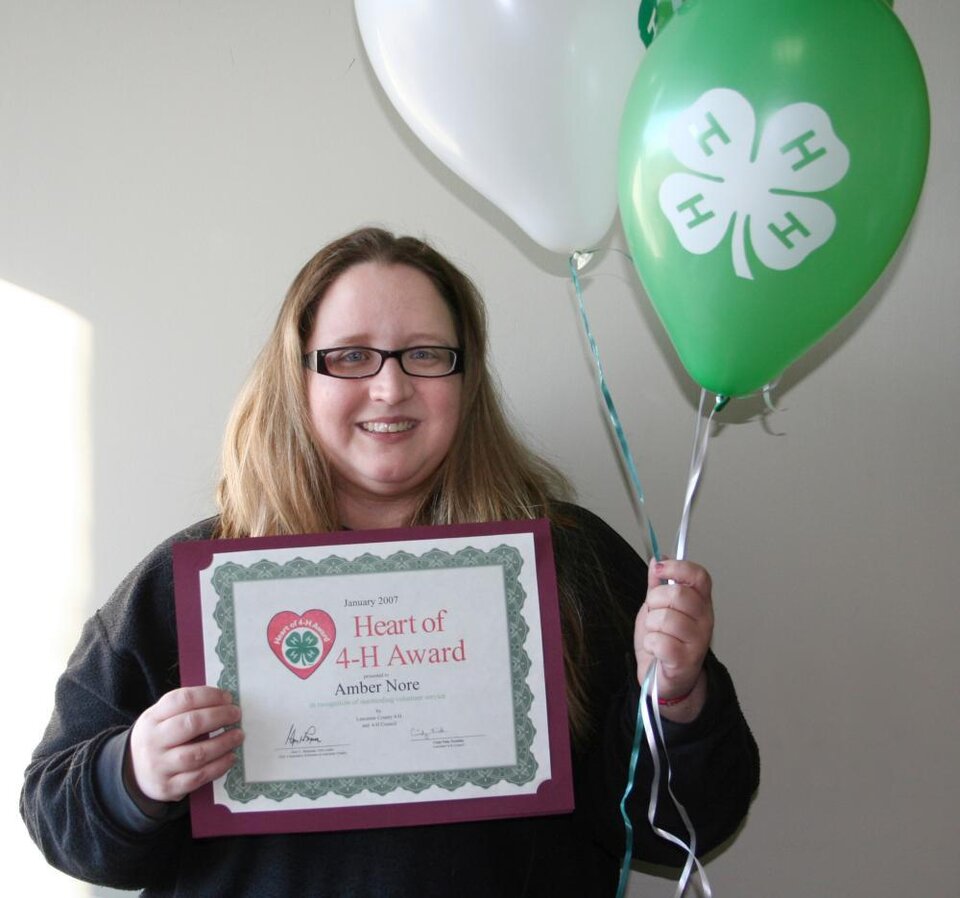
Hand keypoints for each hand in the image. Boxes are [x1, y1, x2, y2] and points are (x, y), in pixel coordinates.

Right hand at [128, 686, 243, 805]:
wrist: (133, 774)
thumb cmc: (158, 739)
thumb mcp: (160, 719)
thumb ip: (186, 709)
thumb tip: (224, 701)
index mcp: (152, 718)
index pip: (182, 700)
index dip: (209, 696)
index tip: (228, 697)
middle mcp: (153, 741)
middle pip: (190, 724)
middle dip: (219, 716)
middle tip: (236, 714)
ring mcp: (160, 766)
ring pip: (196, 754)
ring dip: (222, 743)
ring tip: (238, 735)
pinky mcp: (169, 787)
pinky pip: (198, 777)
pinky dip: (218, 767)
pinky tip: (231, 757)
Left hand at [635, 559, 713, 721]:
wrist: (664, 680)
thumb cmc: (663, 642)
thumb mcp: (657, 608)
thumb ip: (658, 585)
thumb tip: (658, 559)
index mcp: (700, 603)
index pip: (700, 576)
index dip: (678, 568)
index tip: (659, 569)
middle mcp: (705, 620)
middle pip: (678, 594)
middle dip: (655, 601)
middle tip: (653, 614)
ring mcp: (698, 641)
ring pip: (665, 618)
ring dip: (651, 626)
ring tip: (655, 634)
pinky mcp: (685, 661)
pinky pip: (660, 641)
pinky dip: (650, 644)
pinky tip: (655, 649)